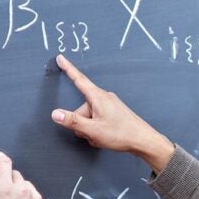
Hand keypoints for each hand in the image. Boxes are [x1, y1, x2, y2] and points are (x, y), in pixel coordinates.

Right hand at [51, 54, 174, 172]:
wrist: (143, 140)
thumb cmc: (121, 134)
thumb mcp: (92, 129)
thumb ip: (72, 121)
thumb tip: (55, 114)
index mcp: (98, 97)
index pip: (78, 80)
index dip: (68, 69)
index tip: (60, 58)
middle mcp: (104, 98)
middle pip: (81, 109)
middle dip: (82, 124)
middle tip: (93, 134)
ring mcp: (109, 105)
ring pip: (89, 117)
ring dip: (90, 129)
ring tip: (101, 137)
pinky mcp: (113, 113)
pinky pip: (97, 120)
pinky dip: (97, 130)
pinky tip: (105, 137)